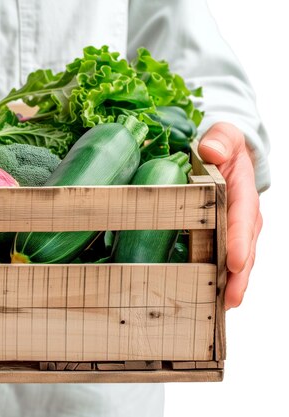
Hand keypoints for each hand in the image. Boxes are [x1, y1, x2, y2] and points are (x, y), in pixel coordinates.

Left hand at [197, 122, 262, 309]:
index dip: (239, 242)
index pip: (242, 219)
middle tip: (230, 299)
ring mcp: (236, 229)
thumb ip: (220, 140)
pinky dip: (221, 279)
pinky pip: (226, 260)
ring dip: (232, 284)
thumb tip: (211, 151)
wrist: (224, 152)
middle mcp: (244, 216)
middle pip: (244, 248)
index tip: (235, 262)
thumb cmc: (223, 145)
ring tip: (223, 307)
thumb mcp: (223, 135)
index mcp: (241, 192)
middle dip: (239, 276)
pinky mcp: (226, 237)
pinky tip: (212, 298)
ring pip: (238, 260)